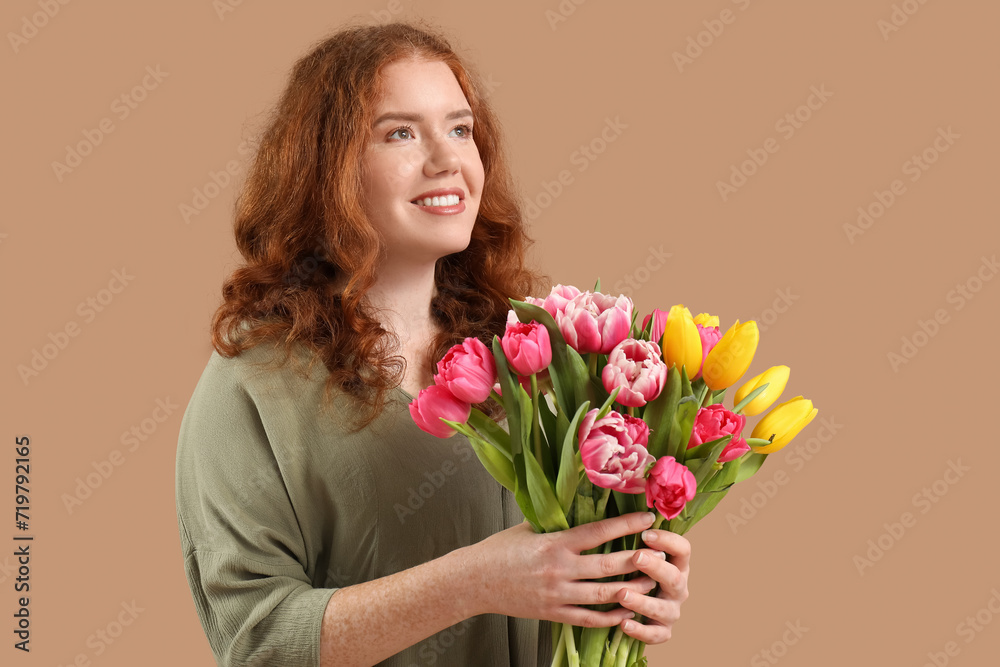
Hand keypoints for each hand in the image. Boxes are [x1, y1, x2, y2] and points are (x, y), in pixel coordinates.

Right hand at [463, 512, 667, 628]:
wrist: (473, 580)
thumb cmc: (499, 550)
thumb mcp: (528, 527)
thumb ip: (556, 521)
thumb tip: (581, 503)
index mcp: (554, 542)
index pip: (599, 532)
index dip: (626, 524)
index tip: (648, 517)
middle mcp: (559, 569)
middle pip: (609, 566)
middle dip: (638, 560)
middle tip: (661, 553)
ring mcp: (557, 594)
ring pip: (604, 595)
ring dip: (632, 589)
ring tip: (653, 582)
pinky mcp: (552, 614)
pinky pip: (588, 619)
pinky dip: (610, 617)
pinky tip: (627, 612)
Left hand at [614, 526, 690, 643]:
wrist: (632, 606)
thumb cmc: (632, 570)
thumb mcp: (637, 553)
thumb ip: (638, 539)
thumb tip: (631, 514)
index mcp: (676, 564)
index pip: (683, 549)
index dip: (668, 540)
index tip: (646, 533)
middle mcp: (678, 588)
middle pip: (675, 577)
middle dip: (656, 567)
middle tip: (636, 557)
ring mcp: (672, 611)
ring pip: (664, 608)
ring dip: (643, 601)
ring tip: (621, 594)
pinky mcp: (662, 631)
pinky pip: (655, 635)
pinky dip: (640, 630)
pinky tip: (623, 622)